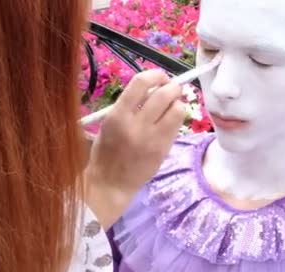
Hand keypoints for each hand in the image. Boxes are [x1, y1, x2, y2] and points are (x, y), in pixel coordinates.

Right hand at [85, 70, 184, 228]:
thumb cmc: (106, 151)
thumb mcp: (109, 123)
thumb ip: (129, 105)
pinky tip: (170, 121)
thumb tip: (154, 88)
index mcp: (118, 115)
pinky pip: (178, 125)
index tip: (160, 77)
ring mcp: (152, 138)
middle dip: (172, 87)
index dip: (156, 75)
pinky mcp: (163, 149)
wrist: (110, 182)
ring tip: (171, 106)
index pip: (141, 83)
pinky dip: (177, 119)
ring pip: (177, 109)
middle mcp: (136, 125)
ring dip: (177, 103)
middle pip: (164, 93)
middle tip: (171, 89)